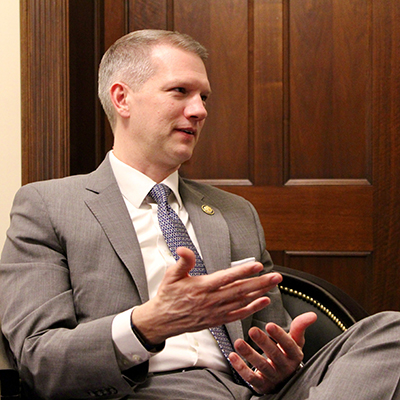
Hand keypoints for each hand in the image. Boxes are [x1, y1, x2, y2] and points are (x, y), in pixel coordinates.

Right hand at [131, 247, 281, 344]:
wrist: (162, 321)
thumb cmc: (168, 297)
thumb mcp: (171, 275)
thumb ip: (183, 262)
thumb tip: (184, 249)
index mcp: (202, 287)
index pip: (227, 277)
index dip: (243, 271)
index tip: (257, 265)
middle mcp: (211, 300)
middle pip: (240, 290)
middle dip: (260, 282)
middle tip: (276, 276)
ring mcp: (215, 311)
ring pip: (242, 301)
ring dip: (260, 293)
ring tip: (273, 285)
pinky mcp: (217, 320)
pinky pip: (238, 314)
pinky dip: (252, 308)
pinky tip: (263, 302)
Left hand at [230, 312, 316, 393]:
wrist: (285, 380)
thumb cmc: (287, 354)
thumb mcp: (295, 341)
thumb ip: (299, 327)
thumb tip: (313, 315)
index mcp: (294, 355)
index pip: (288, 345)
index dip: (279, 335)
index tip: (269, 324)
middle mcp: (285, 367)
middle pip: (274, 355)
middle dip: (263, 342)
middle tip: (252, 330)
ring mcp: (273, 377)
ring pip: (261, 366)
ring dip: (249, 354)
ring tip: (238, 342)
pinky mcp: (262, 385)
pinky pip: (251, 378)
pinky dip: (241, 368)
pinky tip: (232, 356)